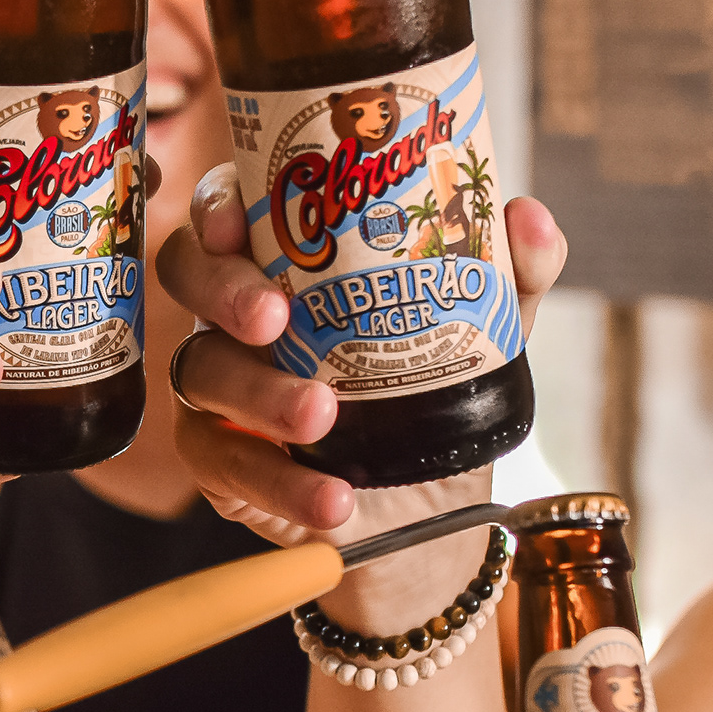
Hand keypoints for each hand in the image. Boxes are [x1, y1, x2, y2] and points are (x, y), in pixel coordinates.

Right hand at [153, 166, 567, 575]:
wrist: (429, 505)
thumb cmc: (436, 390)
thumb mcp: (486, 329)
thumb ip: (509, 272)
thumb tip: (525, 217)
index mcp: (284, 257)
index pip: (227, 208)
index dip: (216, 206)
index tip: (236, 224)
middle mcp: (235, 311)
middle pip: (187, 273)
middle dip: (222, 290)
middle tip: (275, 318)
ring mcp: (217, 383)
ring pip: (201, 372)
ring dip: (259, 396)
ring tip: (321, 417)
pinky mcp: (219, 458)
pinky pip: (225, 465)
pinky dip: (279, 483)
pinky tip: (329, 498)